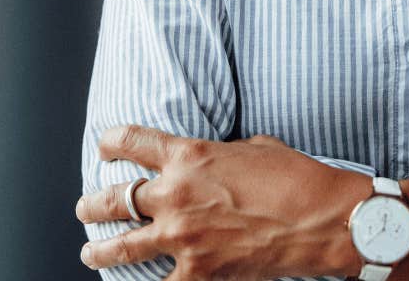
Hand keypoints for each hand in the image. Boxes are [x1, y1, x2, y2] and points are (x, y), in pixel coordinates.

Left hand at [74, 125, 367, 278]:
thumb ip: (221, 154)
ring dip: (100, 249)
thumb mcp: (254, 148)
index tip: (105, 148)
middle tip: (86, 206)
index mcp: (189, 156)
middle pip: (113, 199)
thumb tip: (216, 163)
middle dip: (93, 204)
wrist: (322, 219)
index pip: (131, 141)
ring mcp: (183, 237)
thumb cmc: (297, 178)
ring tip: (91, 251)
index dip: (110, 143)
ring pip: (121, 246)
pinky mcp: (198, 272)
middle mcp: (176, 194)